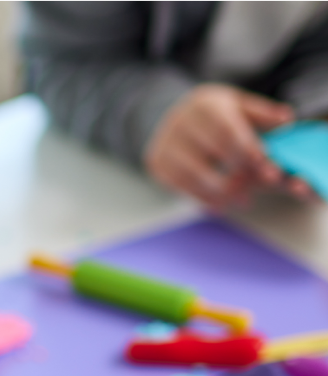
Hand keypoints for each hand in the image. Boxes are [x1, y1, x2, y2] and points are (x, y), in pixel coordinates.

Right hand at [144, 84, 311, 209]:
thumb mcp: (239, 106)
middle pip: (210, 153)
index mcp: (204, 105)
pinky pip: (179, 186)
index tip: (268, 171)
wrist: (175, 118)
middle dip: (237, 174)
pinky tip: (220, 205)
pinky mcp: (156, 162)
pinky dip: (201, 198)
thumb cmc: (216, 115)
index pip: (228, 131)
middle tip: (256, 189)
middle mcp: (179, 121)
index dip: (249, 153)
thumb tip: (285, 119)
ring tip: (242, 200)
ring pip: (192, 175)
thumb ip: (263, 114)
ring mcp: (164, 143)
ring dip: (219, 192)